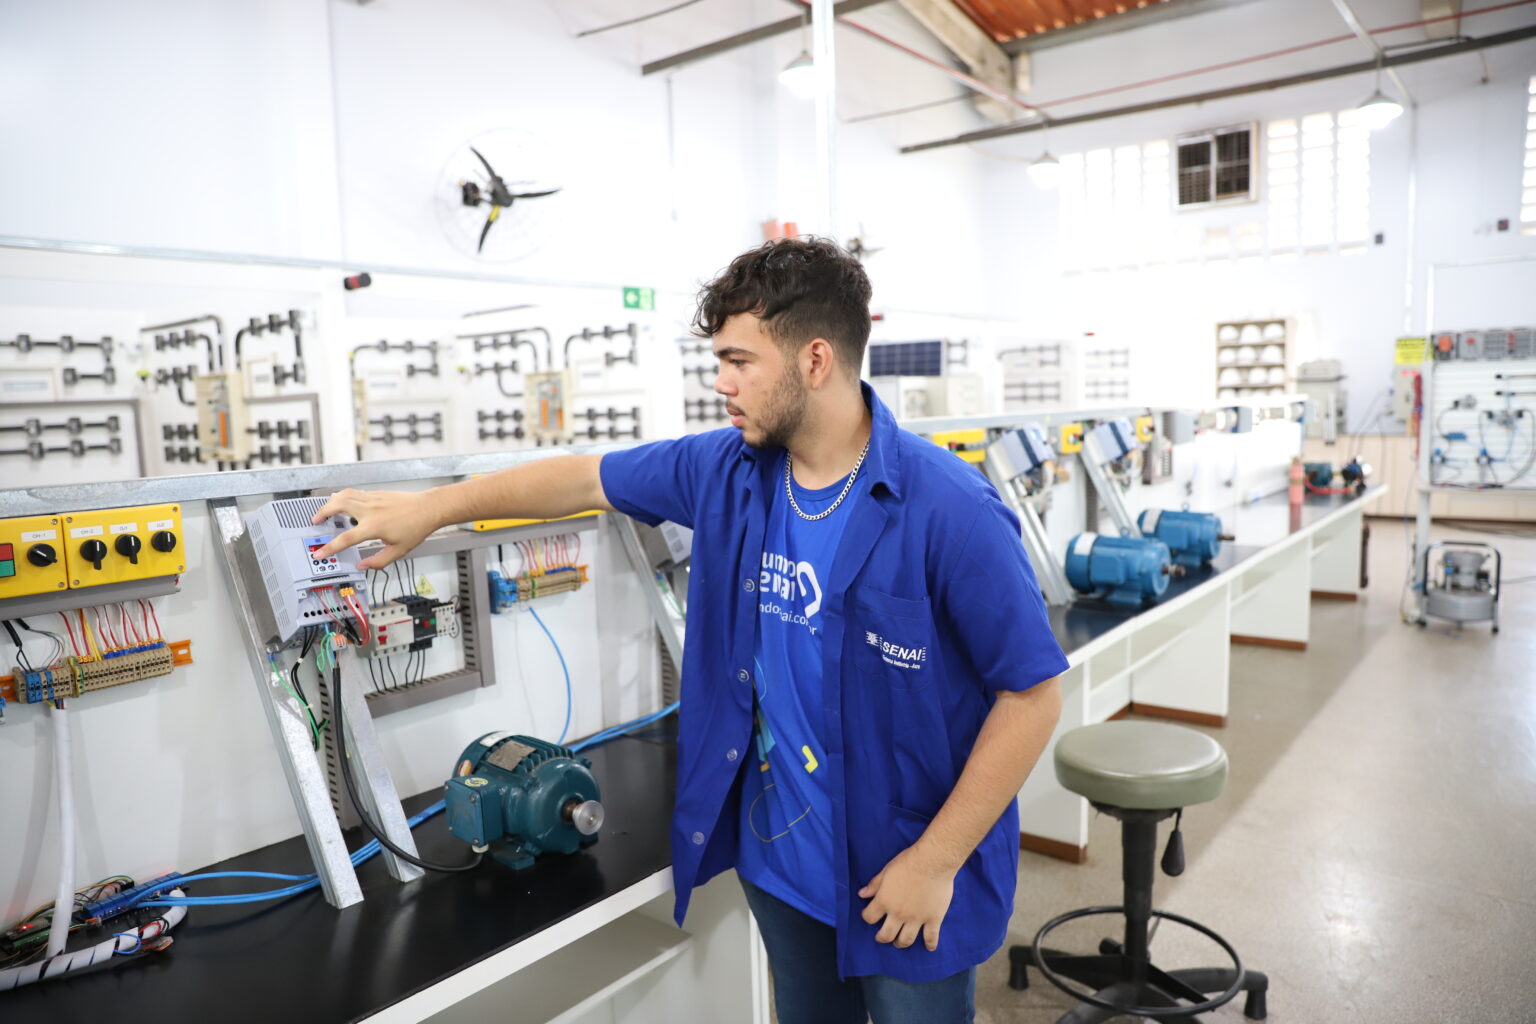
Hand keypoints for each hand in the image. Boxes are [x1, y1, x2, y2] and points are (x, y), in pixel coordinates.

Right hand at [310, 487, 438, 567]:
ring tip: (324, 511)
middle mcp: (370, 510)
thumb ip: (378, 561)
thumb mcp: (398, 551)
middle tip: (315, 522)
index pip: (345, 539)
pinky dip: (342, 496)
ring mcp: (372, 499)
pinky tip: (341, 501)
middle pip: (337, 507)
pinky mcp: (376, 494)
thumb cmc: (417, 527)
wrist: (429, 508)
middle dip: (322, 514)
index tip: (320, 553)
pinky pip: (353, 492)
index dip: (330, 548)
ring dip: (330, 502)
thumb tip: (362, 566)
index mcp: (373, 527)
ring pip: (343, 495)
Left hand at [858, 844, 955, 951]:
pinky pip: (931, 937)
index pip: (869, 917)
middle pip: (886, 935)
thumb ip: (874, 885)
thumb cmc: (908, 863)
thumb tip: (862, 894)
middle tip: (883, 936)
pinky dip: (930, 944)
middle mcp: (898, 913)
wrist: (933, 861)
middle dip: (882, 937)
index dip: (868, 917)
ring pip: (906, 940)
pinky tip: (929, 947)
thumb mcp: (886, 871)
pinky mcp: (933, 918)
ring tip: (900, 942)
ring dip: (901, 943)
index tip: (870, 916)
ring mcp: (916, 918)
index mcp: (884, 901)